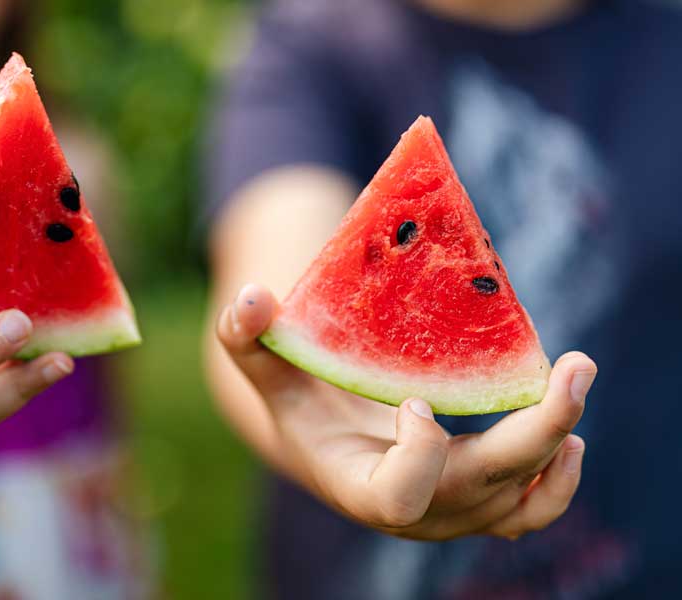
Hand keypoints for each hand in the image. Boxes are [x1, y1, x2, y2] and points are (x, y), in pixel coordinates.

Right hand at [217, 284, 595, 539]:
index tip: (415, 400)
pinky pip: (532, 511)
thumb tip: (251, 297)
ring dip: (556, 445)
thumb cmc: (299, 403)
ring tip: (572, 382)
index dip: (417, 455)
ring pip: (521, 500)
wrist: (330, 445)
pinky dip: (559, 479)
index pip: (398, 498)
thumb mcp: (267, 371)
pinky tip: (570, 435)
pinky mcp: (480, 505)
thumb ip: (246, 337)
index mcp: (357, 486)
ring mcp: (452, 515)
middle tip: (573, 366)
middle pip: (483, 490)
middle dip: (535, 432)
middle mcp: (413, 514)